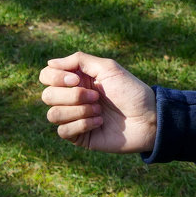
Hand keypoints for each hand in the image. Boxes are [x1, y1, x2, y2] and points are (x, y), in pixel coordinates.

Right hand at [39, 52, 157, 153]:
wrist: (149, 118)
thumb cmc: (132, 91)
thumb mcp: (108, 69)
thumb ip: (79, 61)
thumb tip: (50, 62)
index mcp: (77, 80)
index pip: (46, 75)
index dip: (55, 77)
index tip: (76, 80)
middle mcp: (72, 98)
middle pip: (47, 96)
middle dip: (73, 96)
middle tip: (96, 96)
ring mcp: (74, 118)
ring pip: (53, 114)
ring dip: (79, 111)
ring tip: (99, 110)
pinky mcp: (79, 136)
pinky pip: (63, 131)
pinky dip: (82, 125)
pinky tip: (100, 122)